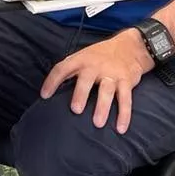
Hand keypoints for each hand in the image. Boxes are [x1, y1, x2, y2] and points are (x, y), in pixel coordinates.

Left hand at [39, 29, 153, 133]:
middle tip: (76, 110)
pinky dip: (124, 114)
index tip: (44, 95)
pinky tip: (121, 128)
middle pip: (86, 79)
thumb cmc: (101, 55)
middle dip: (81, 94)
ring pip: (107, 91)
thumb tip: (52, 89)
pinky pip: (125, 99)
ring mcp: (112, 74)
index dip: (52, 81)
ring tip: (97, 123)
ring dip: (102, 107)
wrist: (129, 47)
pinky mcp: (126, 81)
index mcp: (81, 59)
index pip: (63, 68)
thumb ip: (71, 70)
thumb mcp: (84, 56)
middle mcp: (95, 66)